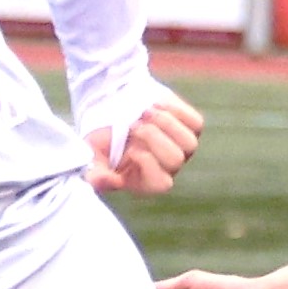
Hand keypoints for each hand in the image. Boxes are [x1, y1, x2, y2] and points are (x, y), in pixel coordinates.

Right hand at [85, 92, 205, 195]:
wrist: (115, 105)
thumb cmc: (102, 135)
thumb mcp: (92, 155)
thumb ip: (96, 174)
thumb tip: (111, 183)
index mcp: (145, 181)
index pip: (162, 184)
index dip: (147, 162)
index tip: (130, 147)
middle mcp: (167, 168)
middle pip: (175, 161)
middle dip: (153, 138)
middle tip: (134, 124)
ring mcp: (181, 148)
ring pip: (190, 144)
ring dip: (166, 123)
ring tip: (145, 112)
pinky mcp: (190, 128)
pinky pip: (195, 123)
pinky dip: (175, 111)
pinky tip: (156, 104)